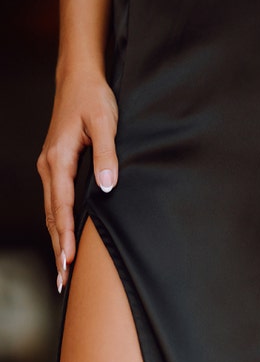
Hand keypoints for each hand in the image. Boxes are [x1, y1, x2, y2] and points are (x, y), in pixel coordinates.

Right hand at [36, 70, 119, 292]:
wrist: (79, 80)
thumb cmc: (94, 99)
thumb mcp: (106, 123)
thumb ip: (109, 155)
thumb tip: (108, 186)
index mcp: (58, 159)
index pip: (62, 206)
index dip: (67, 235)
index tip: (69, 260)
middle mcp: (49, 166)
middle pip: (53, 216)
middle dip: (59, 249)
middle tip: (62, 281)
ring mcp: (51, 167)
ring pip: (53, 212)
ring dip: (59, 241)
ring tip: (63, 270)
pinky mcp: (57, 166)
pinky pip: (57, 202)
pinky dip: (60, 224)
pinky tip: (66, 240)